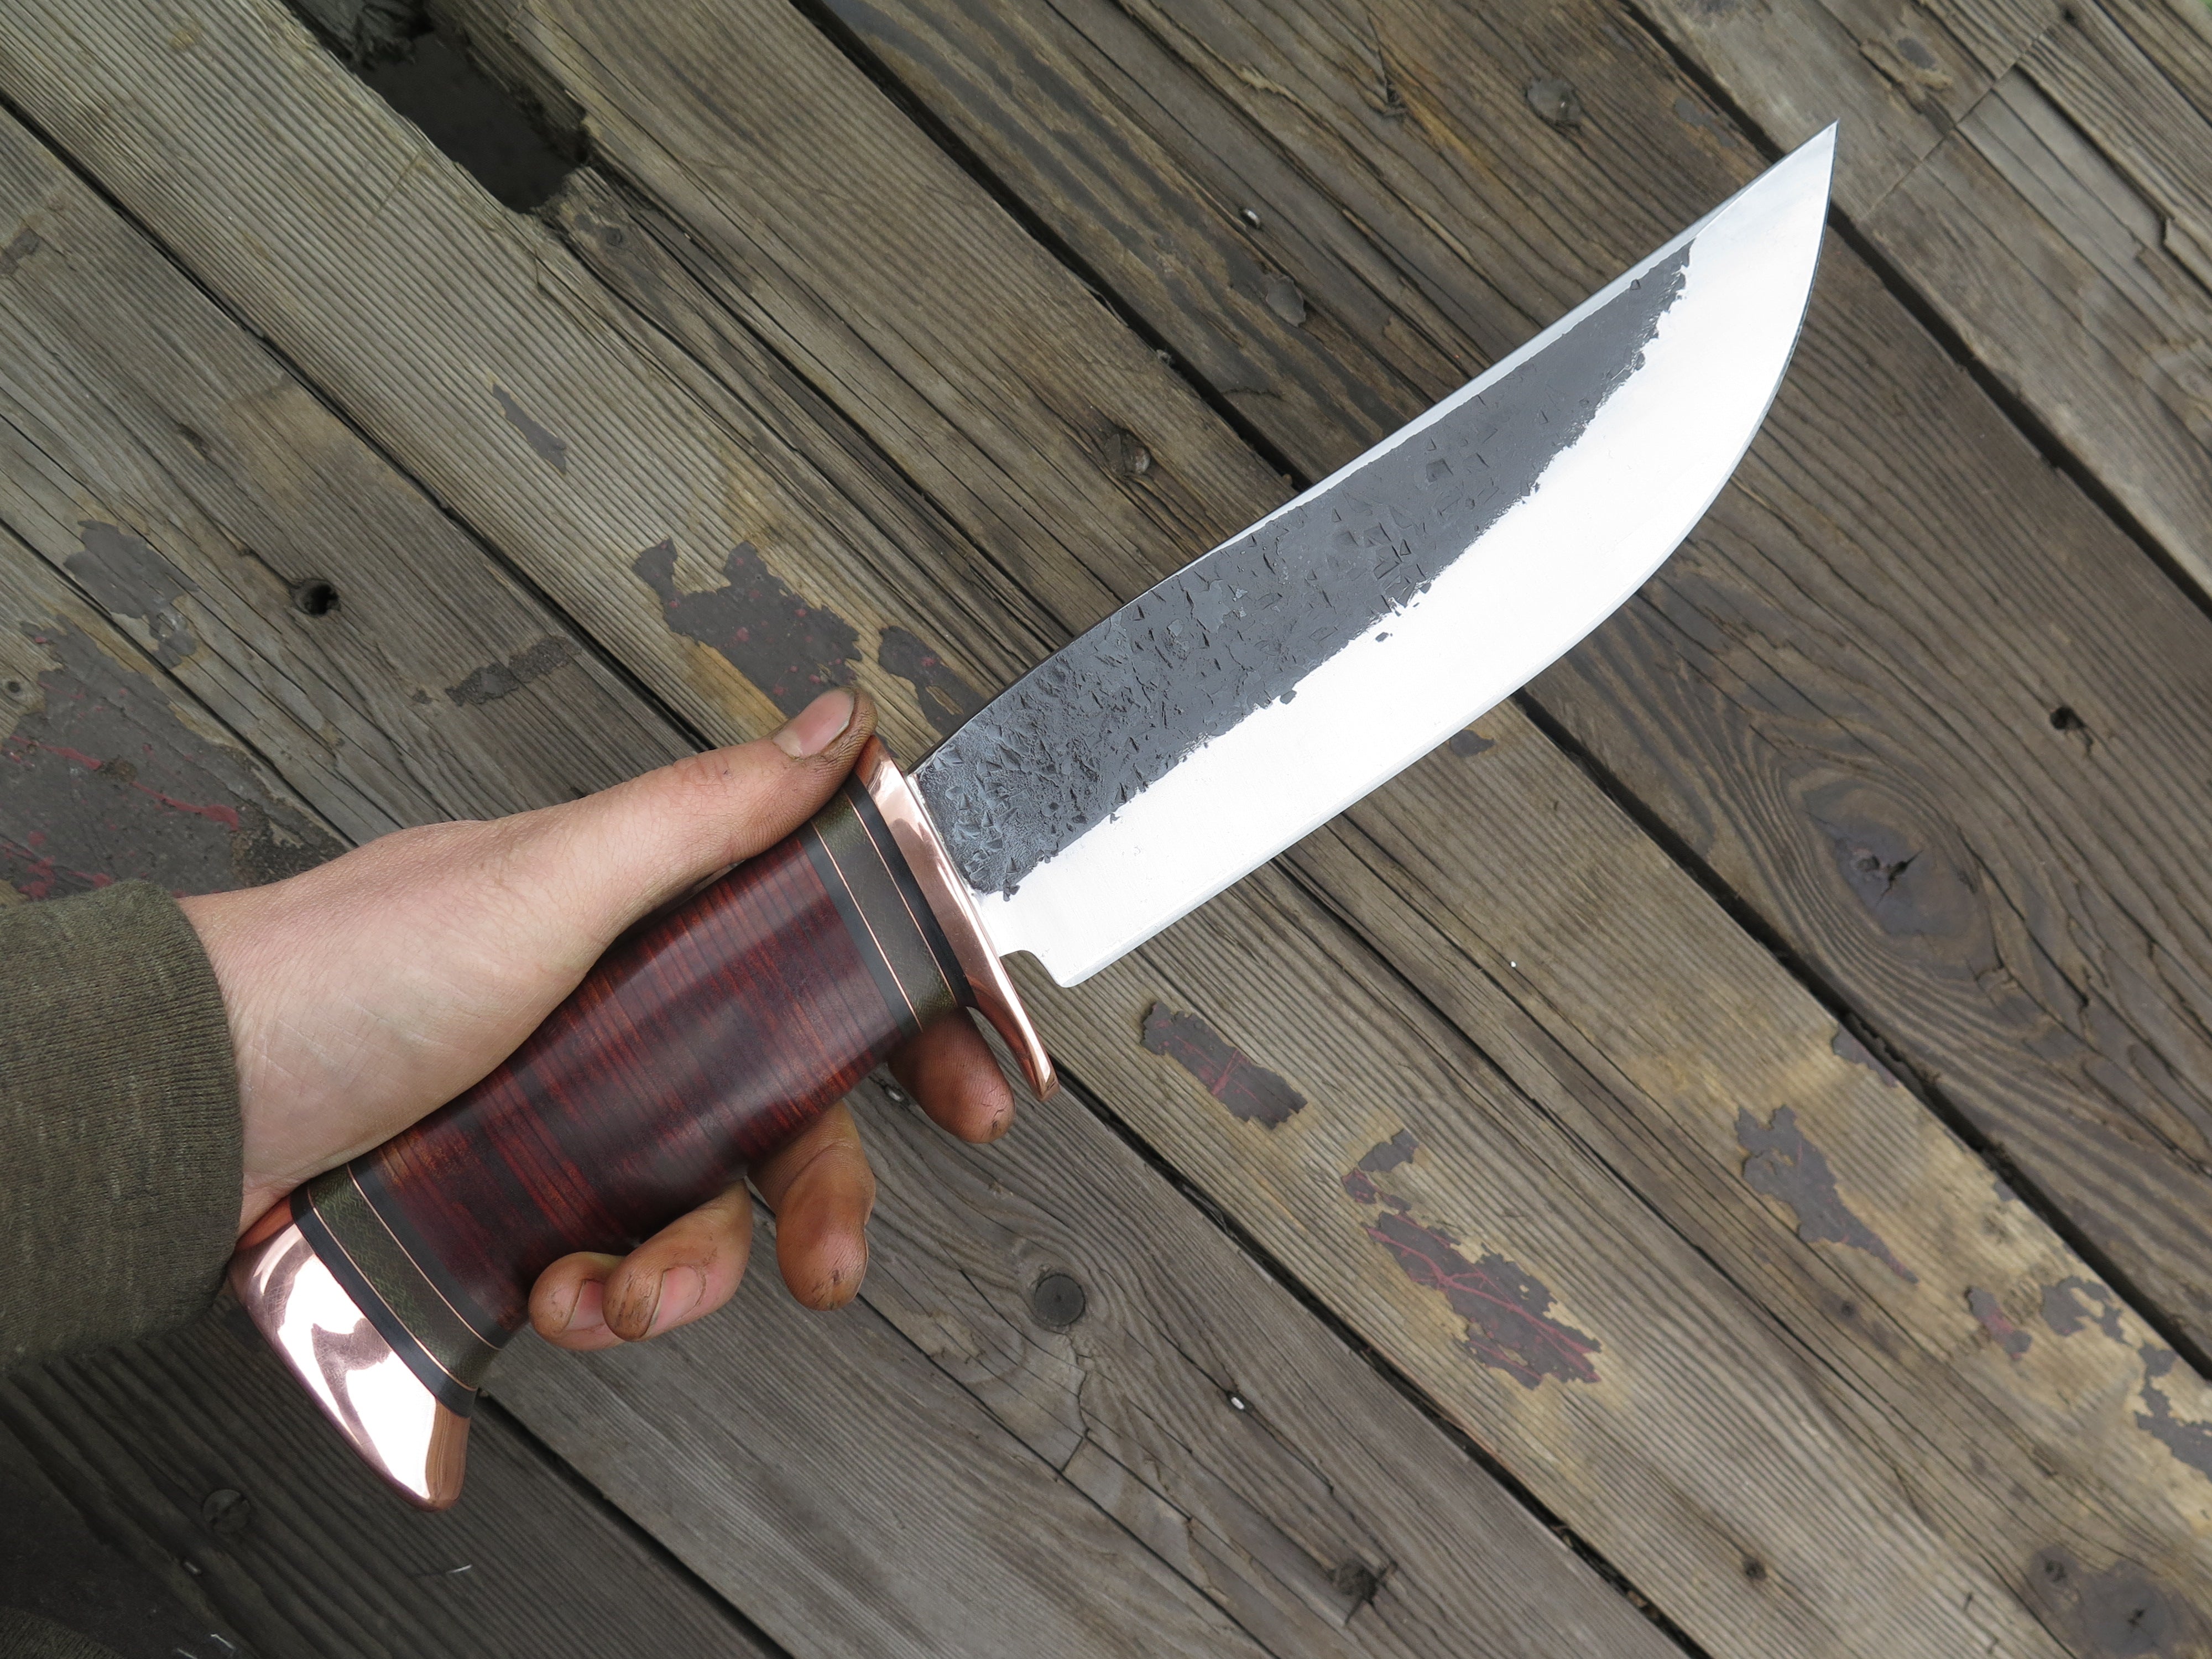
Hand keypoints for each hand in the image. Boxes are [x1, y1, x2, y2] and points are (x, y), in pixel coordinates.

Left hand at [179, 689, 1012, 1348]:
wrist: (193, 1107)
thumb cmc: (353, 968)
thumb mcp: (553, 879)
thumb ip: (707, 815)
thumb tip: (836, 727)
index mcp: (661, 922)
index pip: (831, 962)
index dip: (918, 1025)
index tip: (982, 1093)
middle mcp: (635, 1019)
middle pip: (787, 1114)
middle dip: (823, 1199)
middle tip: (830, 1262)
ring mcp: (582, 1119)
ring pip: (706, 1209)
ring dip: (690, 1270)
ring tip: (624, 1296)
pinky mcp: (527, 1205)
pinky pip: (616, 1267)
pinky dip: (599, 1297)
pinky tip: (554, 1295)